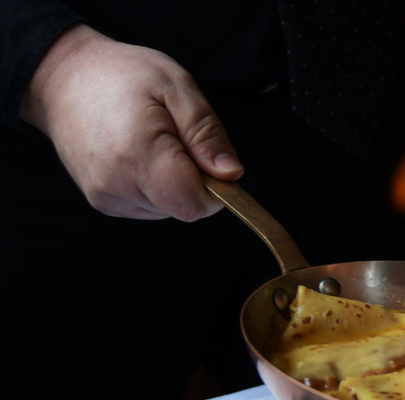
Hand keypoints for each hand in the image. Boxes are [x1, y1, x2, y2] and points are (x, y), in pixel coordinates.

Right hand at [21, 23, 242, 220]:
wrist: (64, 78)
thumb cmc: (122, 76)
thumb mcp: (177, 87)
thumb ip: (207, 134)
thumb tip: (231, 174)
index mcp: (138, 155)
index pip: (195, 204)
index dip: (215, 187)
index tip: (207, 156)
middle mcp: (117, 185)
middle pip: (184, 208)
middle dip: (195, 180)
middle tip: (176, 139)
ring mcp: (106, 197)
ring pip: (169, 209)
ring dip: (175, 182)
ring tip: (154, 142)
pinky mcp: (103, 202)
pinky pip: (150, 206)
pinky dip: (157, 185)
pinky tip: (140, 155)